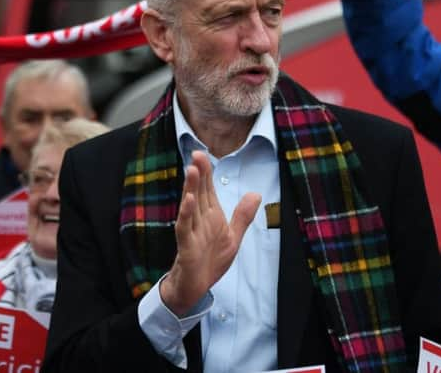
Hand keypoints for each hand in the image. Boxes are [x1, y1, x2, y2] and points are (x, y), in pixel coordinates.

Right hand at [160, 151, 260, 315]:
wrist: (196, 287)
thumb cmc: (211, 261)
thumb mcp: (233, 237)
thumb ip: (242, 216)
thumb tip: (256, 194)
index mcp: (211, 215)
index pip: (207, 189)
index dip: (206, 172)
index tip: (202, 154)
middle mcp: (199, 220)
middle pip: (198, 192)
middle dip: (198, 173)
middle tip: (196, 153)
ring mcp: (191, 231)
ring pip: (190, 206)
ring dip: (190, 188)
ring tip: (191, 170)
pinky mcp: (185, 245)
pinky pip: (184, 227)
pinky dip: (186, 214)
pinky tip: (188, 200)